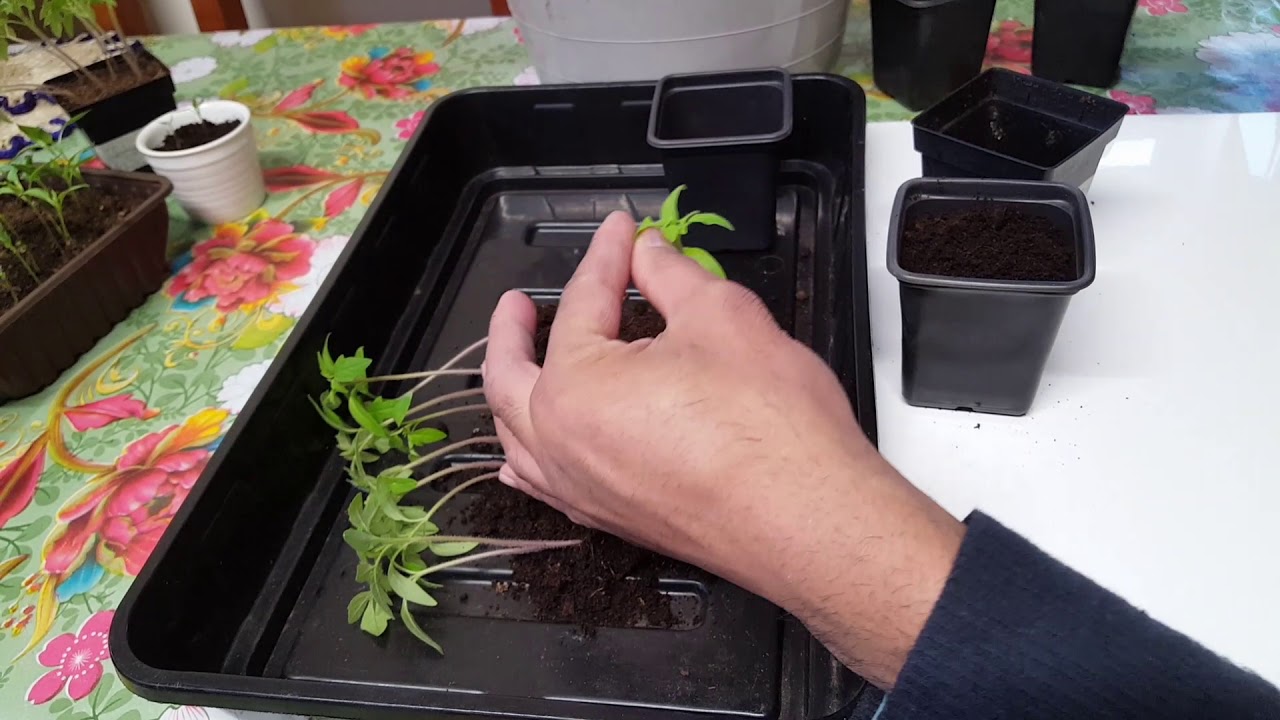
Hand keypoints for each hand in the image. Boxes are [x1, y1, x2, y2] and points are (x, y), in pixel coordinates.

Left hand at [482, 211, 962, 687]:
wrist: (807, 518)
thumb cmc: (768, 424)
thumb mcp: (720, 315)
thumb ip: (670, 275)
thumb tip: (649, 253)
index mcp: (574, 387)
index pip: (582, 304)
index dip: (606, 257)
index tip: (622, 231)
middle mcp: (561, 445)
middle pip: (514, 377)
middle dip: (512, 332)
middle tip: (519, 302)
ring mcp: (581, 490)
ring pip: (519, 437)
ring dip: (514, 394)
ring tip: (517, 367)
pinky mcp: (611, 519)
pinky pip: (544, 483)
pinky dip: (529, 457)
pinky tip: (528, 455)